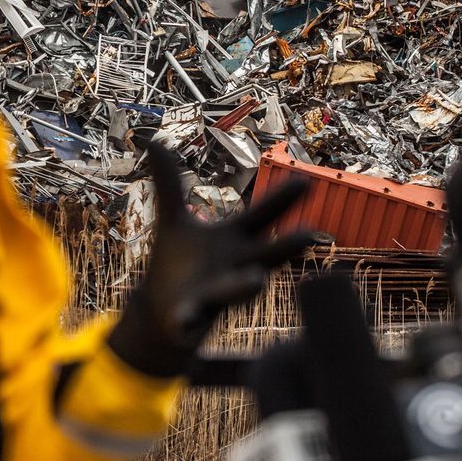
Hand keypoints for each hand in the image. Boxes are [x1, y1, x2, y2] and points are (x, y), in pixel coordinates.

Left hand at [108, 140, 316, 376]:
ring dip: (244, 285)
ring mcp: (216, 294)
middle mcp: (233, 266)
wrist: (160, 310)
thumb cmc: (180, 262)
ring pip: (235, 290)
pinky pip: (192, 320)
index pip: (262, 216)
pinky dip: (189, 320)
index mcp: (232, 240)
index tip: (307, 181)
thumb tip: (152, 140)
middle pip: (264, 254)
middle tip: (309, 233)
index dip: (283, 200)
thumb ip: (168, 183)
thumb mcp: (172, 219)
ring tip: (255, 280)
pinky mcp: (192, 318)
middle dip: (285, 246)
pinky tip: (184, 321)